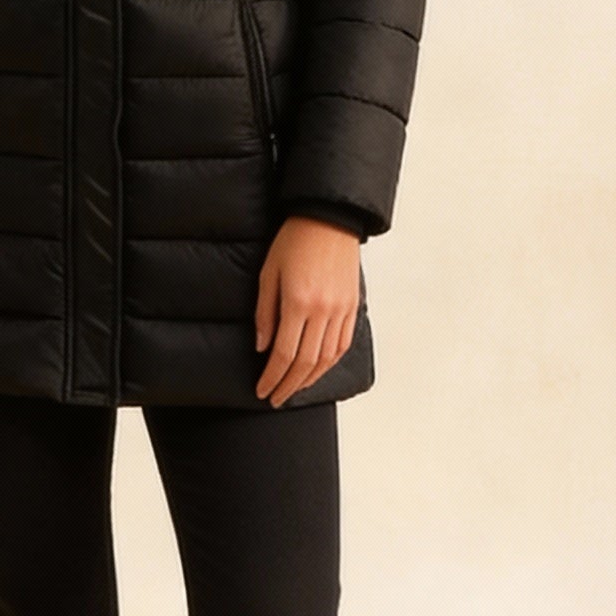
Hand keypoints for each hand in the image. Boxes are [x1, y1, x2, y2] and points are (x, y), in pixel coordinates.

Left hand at [254, 215, 360, 406]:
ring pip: (327, 358)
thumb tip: (262, 347)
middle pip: (305, 362)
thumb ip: (265, 312)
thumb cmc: (294, 240)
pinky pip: (343, 344)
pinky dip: (330, 362)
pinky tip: (318, 369)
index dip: (272, 377)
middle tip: (275, 398)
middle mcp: (323, 310)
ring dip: (309, 379)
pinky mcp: (352, 305)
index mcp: (298, 302)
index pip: (283, 353)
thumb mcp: (268, 272)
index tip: (262, 390)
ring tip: (294, 388)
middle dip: (288, 385)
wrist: (329, 218)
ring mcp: (341, 309)